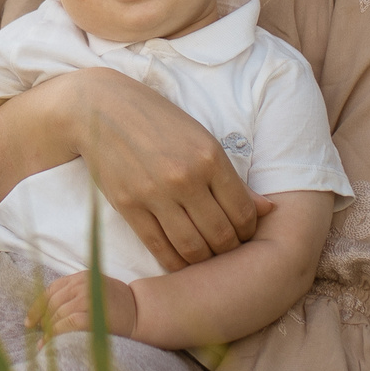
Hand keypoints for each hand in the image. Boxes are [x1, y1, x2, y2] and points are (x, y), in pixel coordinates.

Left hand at [37, 270, 137, 338]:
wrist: (140, 312)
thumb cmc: (118, 304)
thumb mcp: (95, 290)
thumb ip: (74, 294)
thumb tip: (46, 314)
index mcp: (82, 277)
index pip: (51, 289)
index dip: (37, 306)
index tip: (30, 320)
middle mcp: (82, 285)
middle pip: (52, 303)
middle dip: (42, 320)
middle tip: (37, 334)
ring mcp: (86, 299)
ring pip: (57, 315)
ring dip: (47, 331)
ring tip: (43, 343)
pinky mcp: (90, 315)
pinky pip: (65, 326)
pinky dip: (55, 336)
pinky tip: (50, 345)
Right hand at [72, 71, 272, 269]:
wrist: (100, 109)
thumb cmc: (157, 122)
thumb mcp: (200, 139)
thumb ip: (232, 178)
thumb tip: (268, 209)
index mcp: (210, 157)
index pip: (243, 212)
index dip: (249, 230)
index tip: (244, 233)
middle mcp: (185, 177)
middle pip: (221, 235)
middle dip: (229, 250)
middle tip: (226, 250)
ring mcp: (155, 194)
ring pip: (192, 247)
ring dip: (204, 260)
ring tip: (205, 256)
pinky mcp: (129, 206)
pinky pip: (159, 246)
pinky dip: (174, 262)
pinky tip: (180, 261)